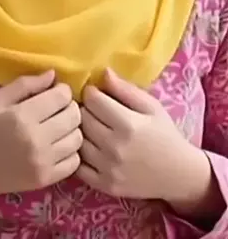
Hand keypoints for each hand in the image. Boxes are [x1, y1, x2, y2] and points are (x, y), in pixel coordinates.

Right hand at [0, 70, 81, 205]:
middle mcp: (36, 140)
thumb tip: (53, 75)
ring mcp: (42, 162)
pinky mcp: (46, 180)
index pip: (62, 97)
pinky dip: (70, 150)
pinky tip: (57, 145)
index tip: (55, 91)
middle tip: (58, 108)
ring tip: (58, 126)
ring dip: (71, 128)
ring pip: (77, 138)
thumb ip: (25, 84)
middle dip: (69, 107)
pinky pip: (74, 161)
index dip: (62, 90)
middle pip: (74, 116)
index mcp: (21, 116)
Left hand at [77, 69, 210, 204]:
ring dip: (80, 131)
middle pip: (82, 118)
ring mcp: (108, 169)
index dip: (92, 92)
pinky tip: (89, 147)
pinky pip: (78, 166)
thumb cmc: (164, 135)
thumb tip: (103, 72)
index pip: (92, 100)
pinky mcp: (104, 185)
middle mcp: (115, 147)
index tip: (95, 93)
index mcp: (128, 124)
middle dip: (84, 109)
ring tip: (89, 126)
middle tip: (91, 108)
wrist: (179, 175)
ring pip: (77, 140)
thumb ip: (125, 89)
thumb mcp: (152, 106)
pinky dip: (79, 154)